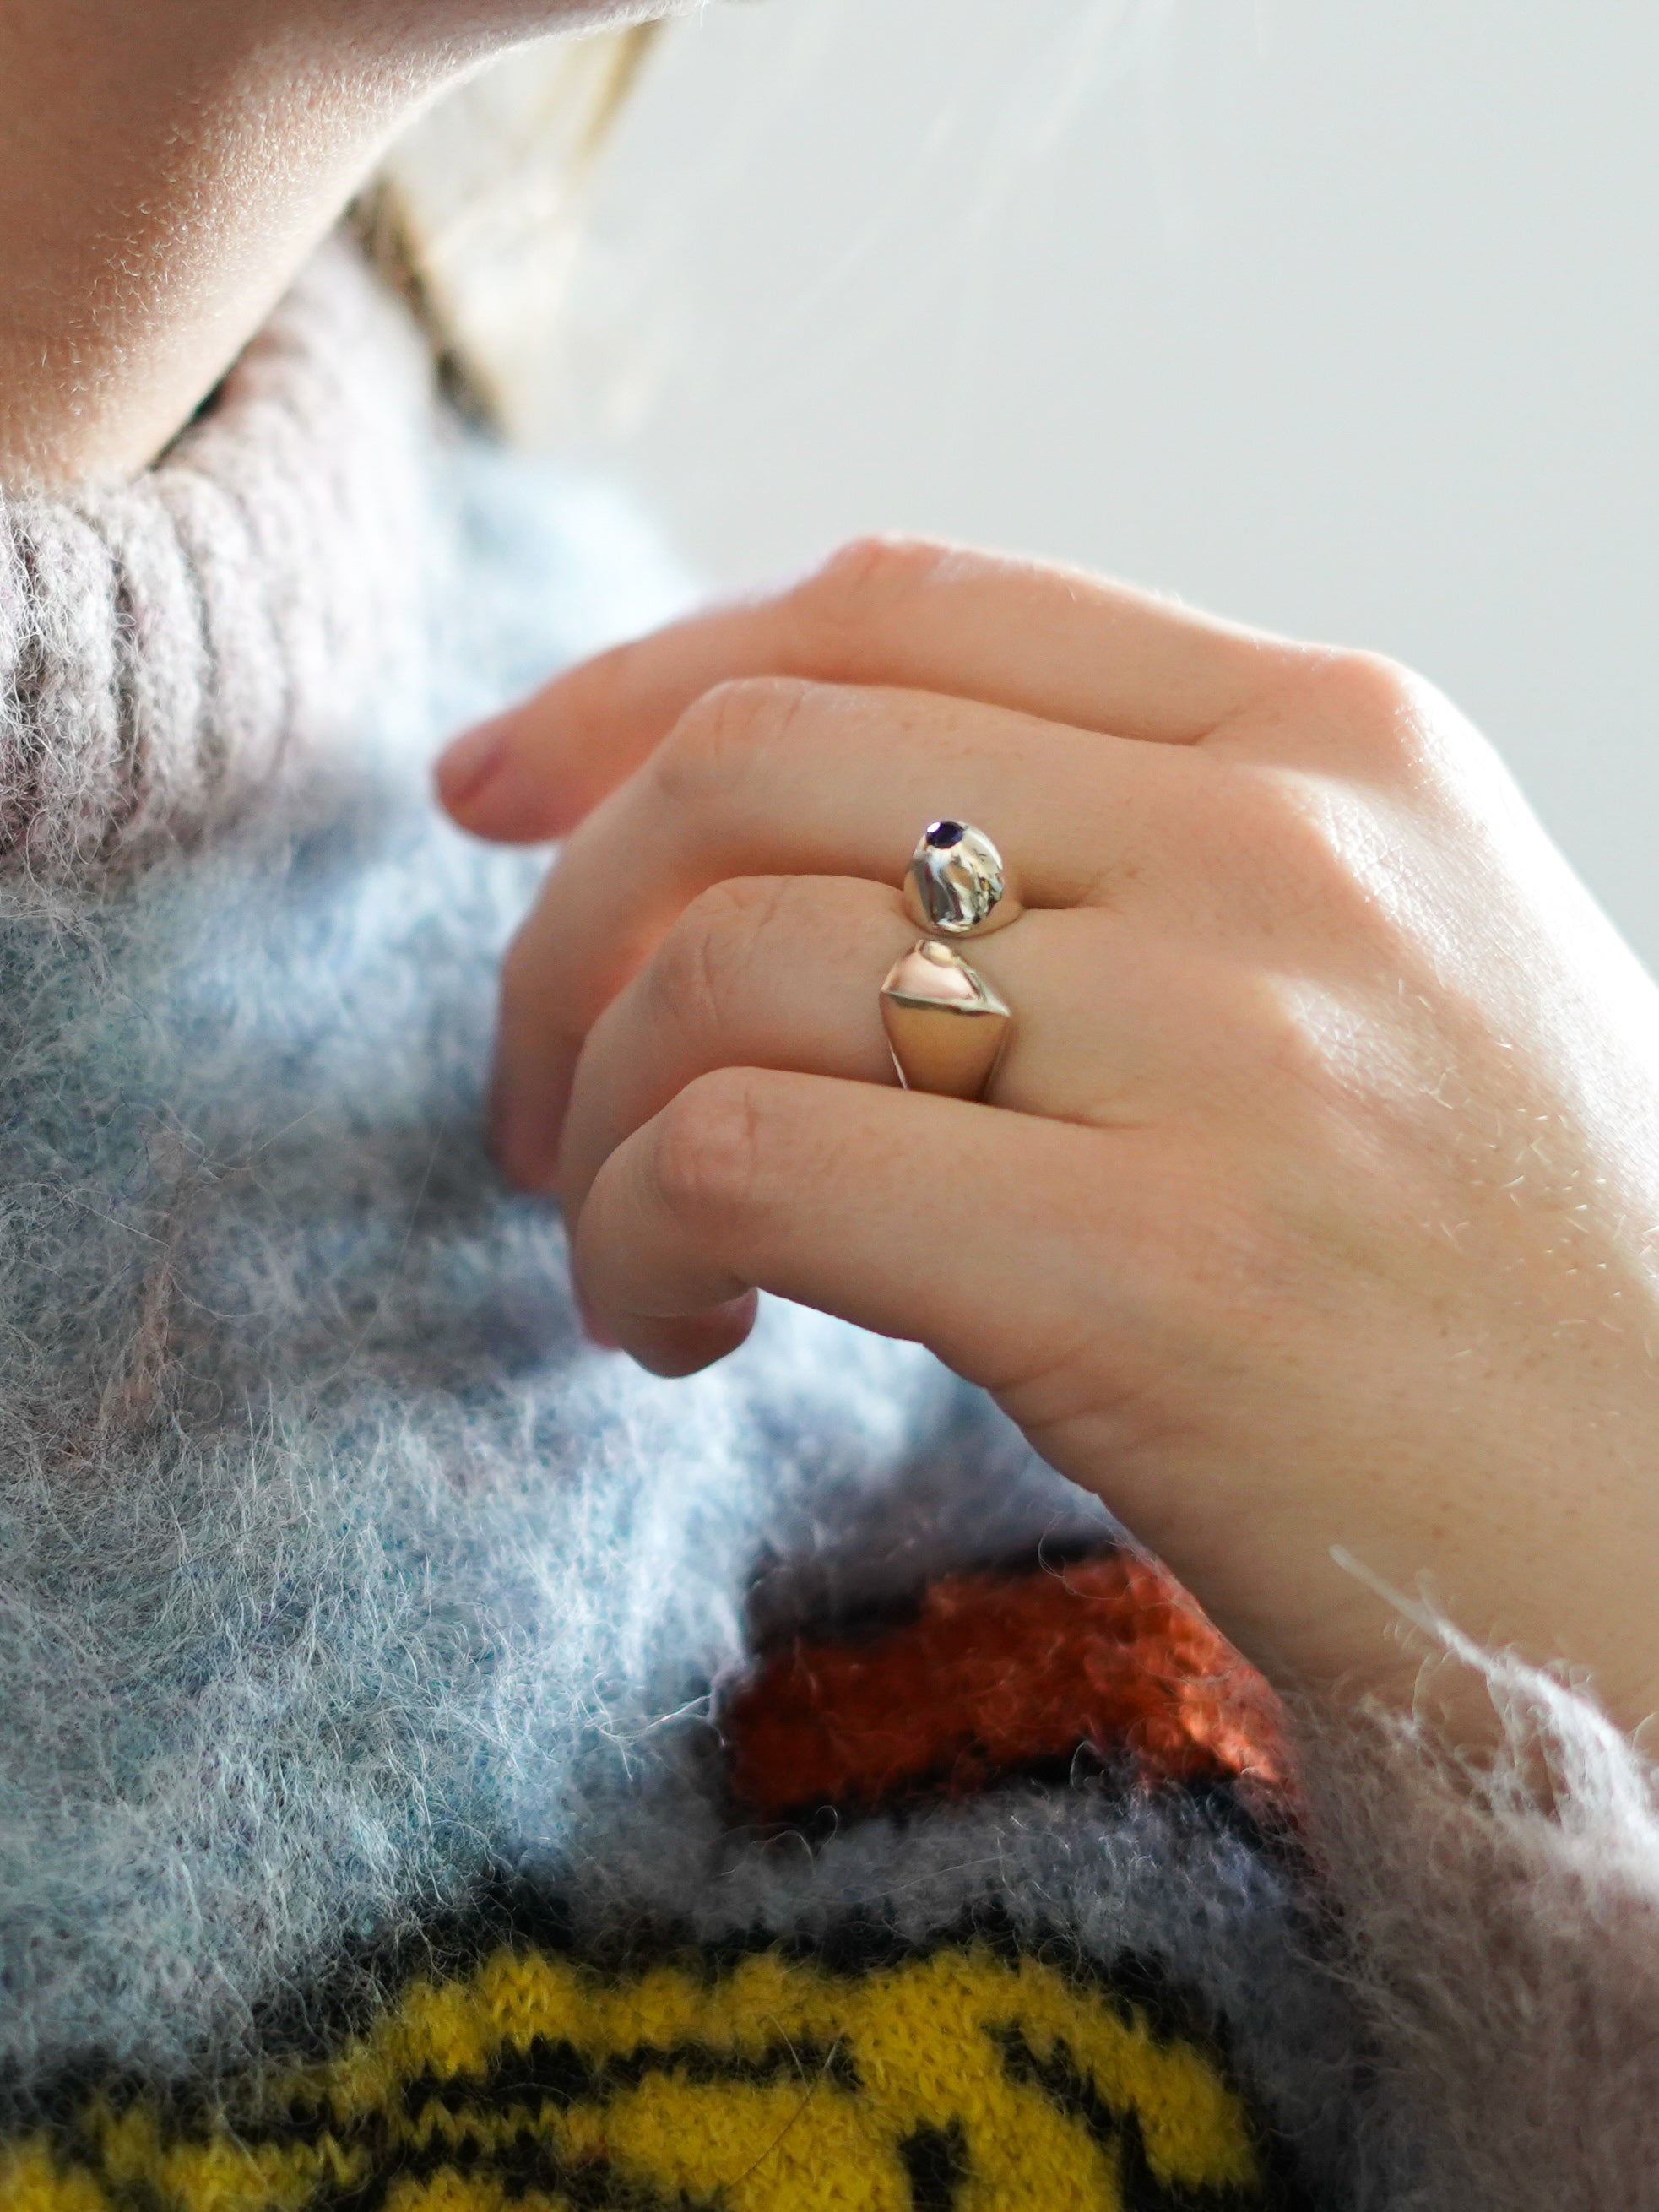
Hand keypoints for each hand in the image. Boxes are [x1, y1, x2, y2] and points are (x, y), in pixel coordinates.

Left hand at [437, 537, 1658, 1729]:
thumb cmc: (1517, 1298)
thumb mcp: (1390, 974)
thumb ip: (1146, 857)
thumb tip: (796, 848)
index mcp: (1336, 736)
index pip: (895, 602)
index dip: (639, 684)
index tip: (498, 795)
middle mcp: (1282, 841)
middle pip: (752, 763)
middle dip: (564, 925)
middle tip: (531, 1092)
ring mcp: (1228, 1043)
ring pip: (713, 961)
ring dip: (578, 1109)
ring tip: (620, 1241)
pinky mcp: (1156, 1268)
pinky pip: (735, 1159)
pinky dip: (629, 1237)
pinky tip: (672, 1331)